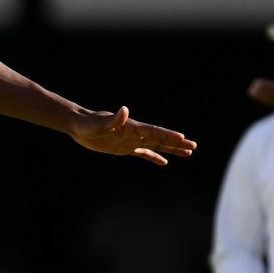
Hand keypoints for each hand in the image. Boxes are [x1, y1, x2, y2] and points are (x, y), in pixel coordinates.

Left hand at [68, 106, 195, 165]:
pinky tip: (165, 163)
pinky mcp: (125, 148)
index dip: (167, 135)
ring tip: (188, 152)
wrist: (79, 126)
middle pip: (160, 139)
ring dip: (171, 149)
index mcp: (131, 127)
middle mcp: (135, 133)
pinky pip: (143, 154)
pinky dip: (154, 158)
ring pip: (156, 146)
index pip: (153, 132)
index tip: (183, 138)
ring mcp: (131, 141)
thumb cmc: (87, 124)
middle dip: (177, 142)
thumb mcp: (98, 123)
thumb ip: (113, 119)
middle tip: (194, 146)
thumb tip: (124, 110)